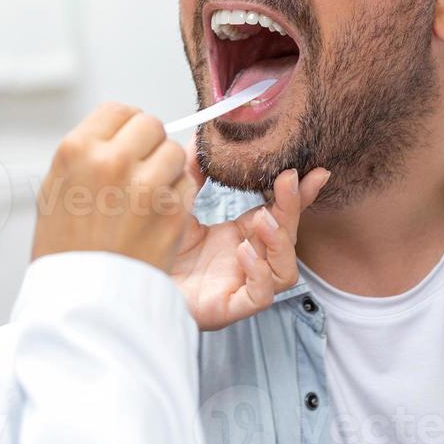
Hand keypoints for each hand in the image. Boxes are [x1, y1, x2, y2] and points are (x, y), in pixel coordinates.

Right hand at [31, 103, 197, 272]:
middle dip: (149, 144)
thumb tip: (118, 132)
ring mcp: (146, 186)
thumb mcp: (55, 188)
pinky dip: (178, 197)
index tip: (126, 141)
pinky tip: (155, 216)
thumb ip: (88, 152)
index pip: (119, 110)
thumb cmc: (65, 249)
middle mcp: (112, 161)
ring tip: (146, 196)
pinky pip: (188, 185)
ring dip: (166, 169)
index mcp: (78, 150)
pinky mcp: (173, 212)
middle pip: (151, 125)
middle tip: (139, 169)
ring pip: (175, 153)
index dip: (126, 126)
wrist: (81, 300)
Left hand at [171, 148, 330, 330]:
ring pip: (284, 271)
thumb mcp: (178, 202)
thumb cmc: (155, 248)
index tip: (314, 171)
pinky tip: (244, 252)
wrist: (130, 283)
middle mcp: (247, 259)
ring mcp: (240, 284)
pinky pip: (260, 296)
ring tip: (263, 220)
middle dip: (292, 209)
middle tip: (286, 181)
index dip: (298, 194)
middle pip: (287, 237)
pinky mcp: (228, 307)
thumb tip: (201, 136)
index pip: (280, 213)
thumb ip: (192, 171)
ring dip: (280, 243)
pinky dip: (259, 274)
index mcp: (240, 234)